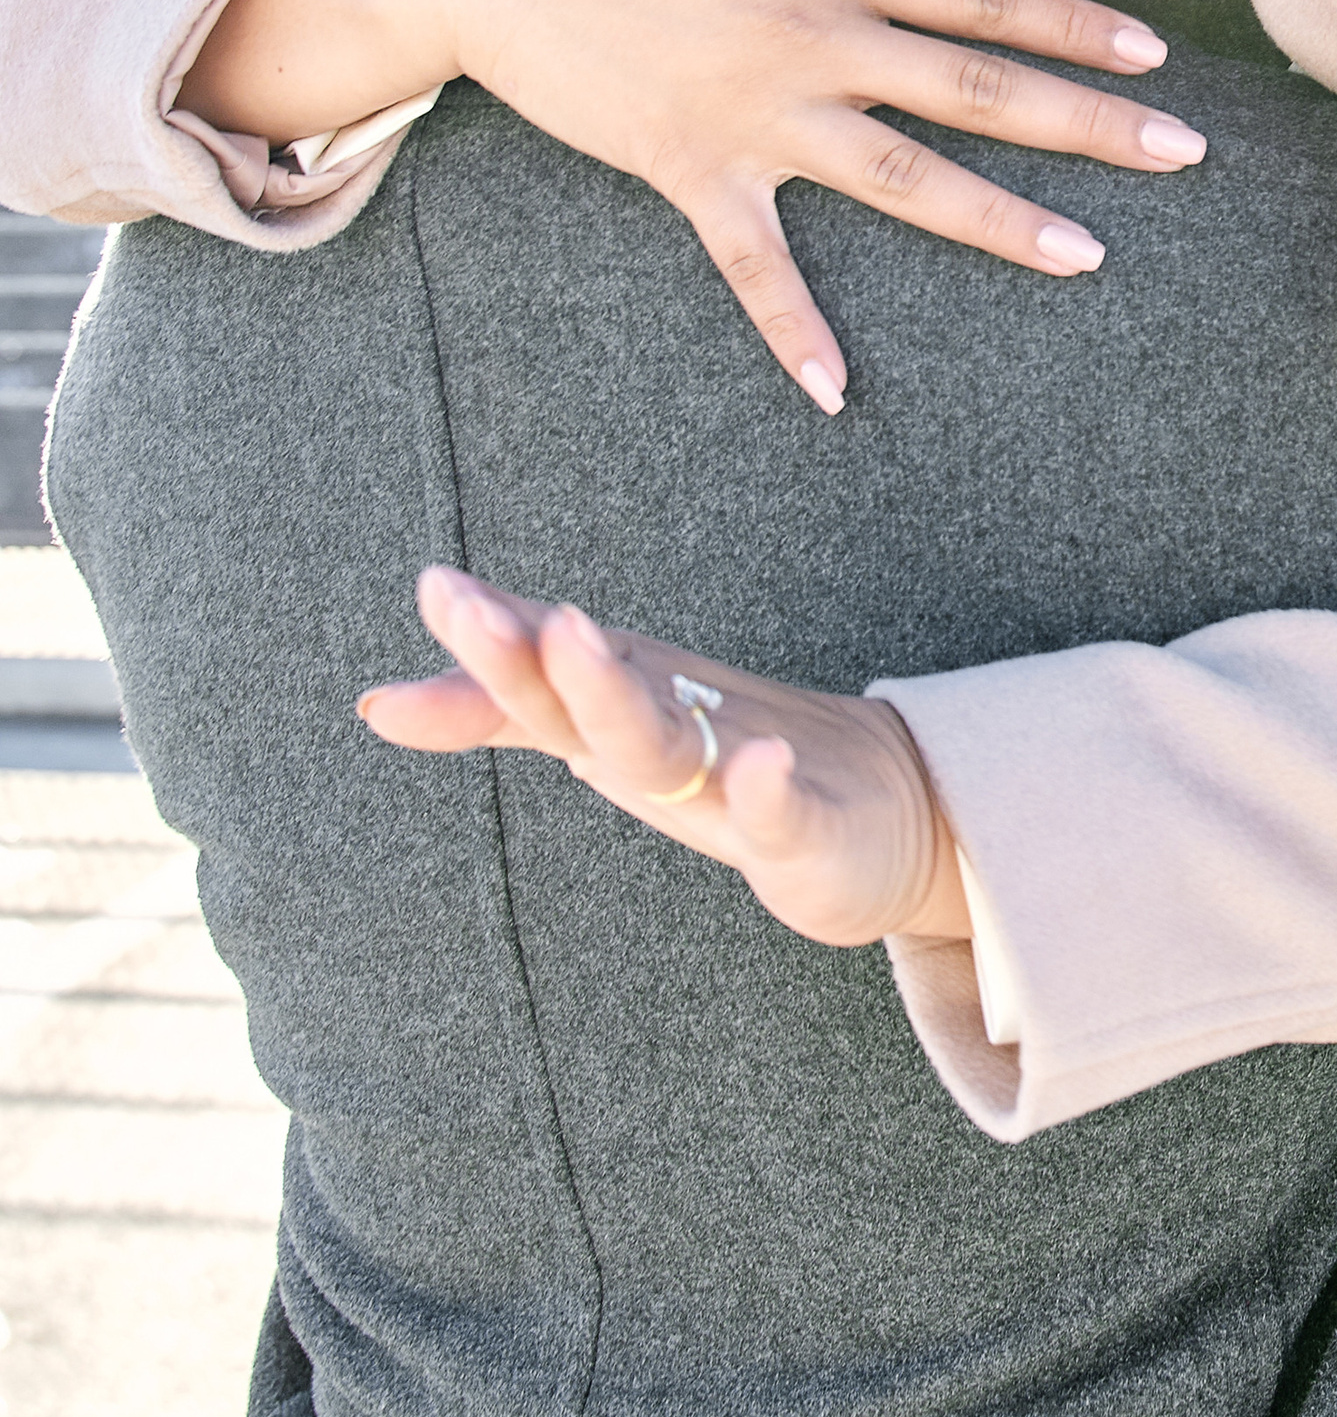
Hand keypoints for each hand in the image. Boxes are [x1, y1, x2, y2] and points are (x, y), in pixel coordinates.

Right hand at [188, 0, 1207, 407]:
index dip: (1077, 24)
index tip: (1155, 55)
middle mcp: (817, 37)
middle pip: (978, 89)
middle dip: (1088, 122)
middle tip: (1182, 155)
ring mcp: (757, 111)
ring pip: (902, 177)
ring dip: (998, 221)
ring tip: (1087, 256)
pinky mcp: (690, 166)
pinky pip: (752, 263)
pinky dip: (792, 329)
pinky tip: (838, 393)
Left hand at [360, 564, 972, 946]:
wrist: (883, 803)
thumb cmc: (717, 759)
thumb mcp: (596, 733)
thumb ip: (493, 711)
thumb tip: (372, 703)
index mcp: (623, 698)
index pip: (542, 668)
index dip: (489, 637)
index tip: (433, 587)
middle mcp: (675, 719)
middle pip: (591, 692)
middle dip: (532, 655)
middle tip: (470, 606)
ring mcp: (743, 765)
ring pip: (666, 739)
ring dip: (616, 691)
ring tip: (574, 637)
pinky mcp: (808, 829)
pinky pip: (785, 811)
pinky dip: (772, 788)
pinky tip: (762, 766)